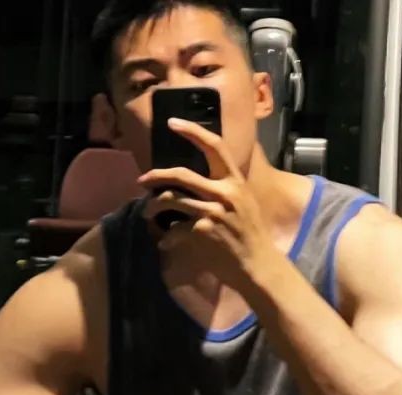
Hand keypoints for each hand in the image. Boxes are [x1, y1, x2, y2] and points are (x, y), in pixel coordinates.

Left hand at [138, 118, 280, 297]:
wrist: (258, 265)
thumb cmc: (251, 235)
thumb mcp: (244, 202)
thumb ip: (226, 187)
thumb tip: (201, 178)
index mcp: (235, 181)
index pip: (215, 145)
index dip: (192, 131)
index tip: (172, 122)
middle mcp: (224, 193)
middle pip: (182, 174)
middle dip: (157, 176)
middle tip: (143, 180)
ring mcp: (212, 212)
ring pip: (172, 199)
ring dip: (153, 206)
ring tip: (146, 212)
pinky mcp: (202, 232)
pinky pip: (174, 229)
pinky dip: (166, 237)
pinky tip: (165, 242)